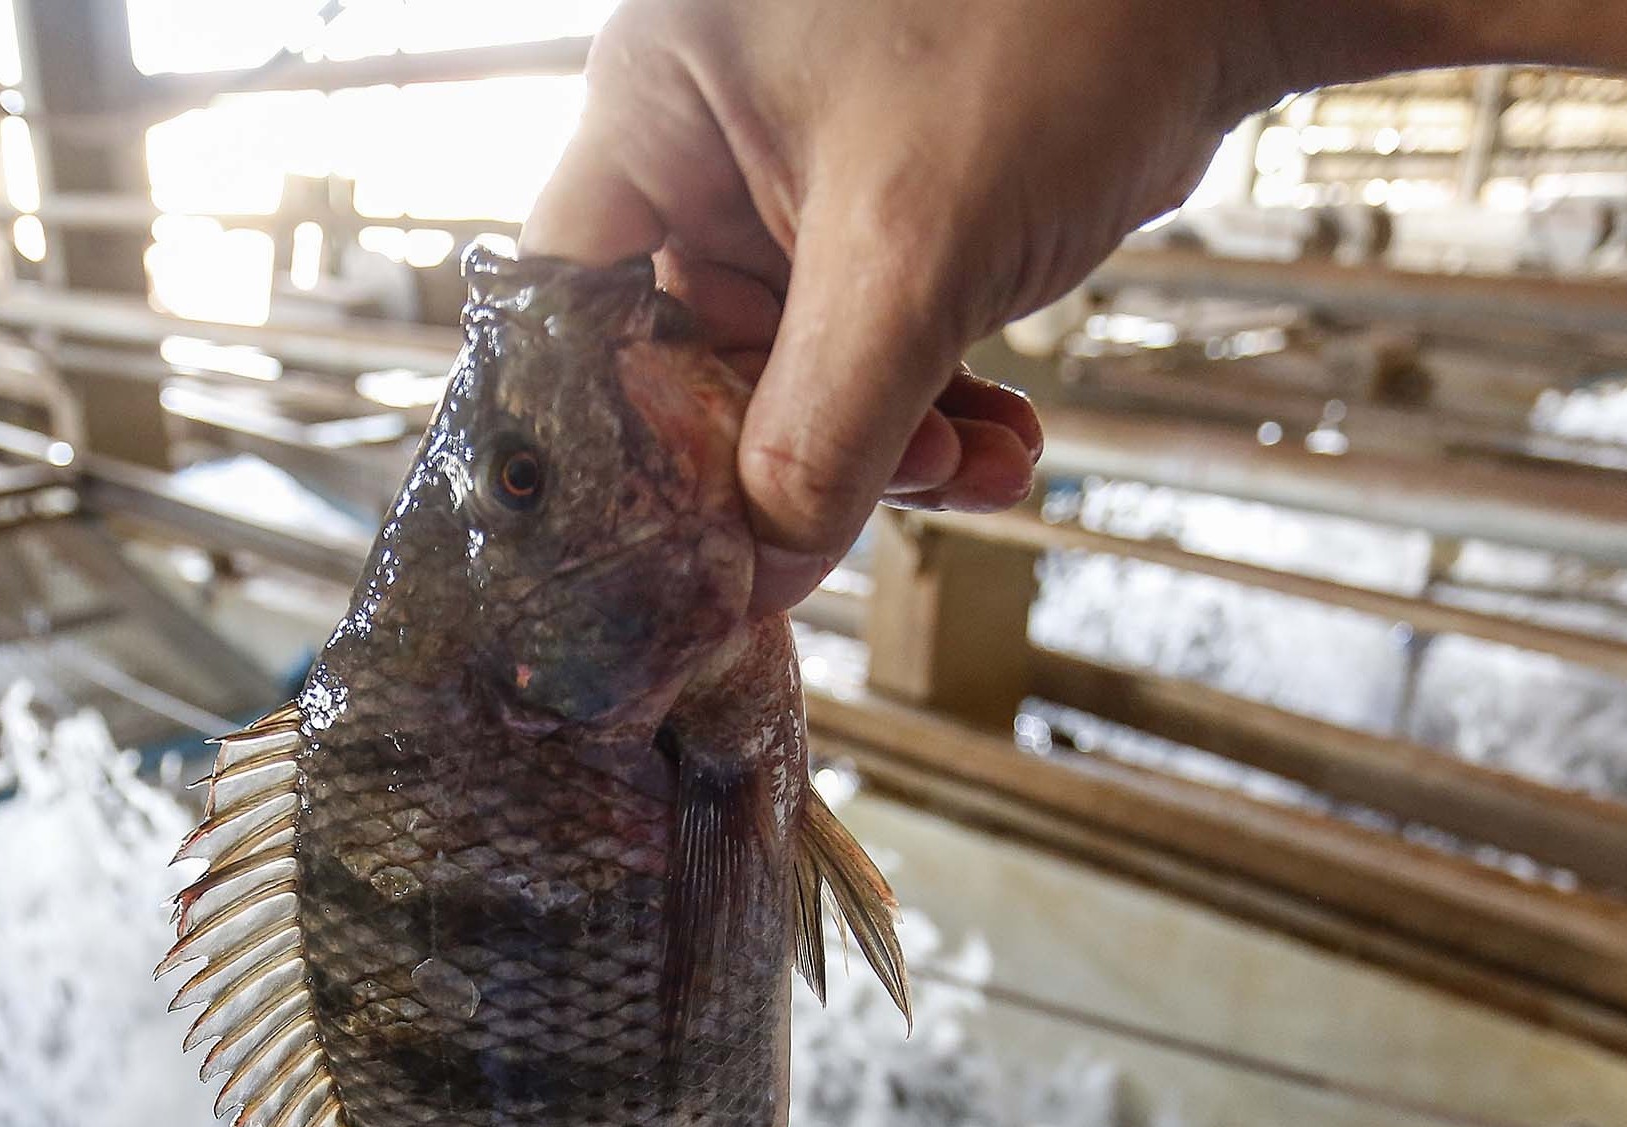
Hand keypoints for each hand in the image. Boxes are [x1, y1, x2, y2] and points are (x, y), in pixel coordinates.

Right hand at [524, 0, 1299, 612]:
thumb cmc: (1052, 35)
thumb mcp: (912, 255)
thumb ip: (817, 434)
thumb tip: (758, 573)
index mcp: (657, 101)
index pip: (574, 302)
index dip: (618, 431)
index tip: (683, 532)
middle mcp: (707, 134)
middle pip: (690, 355)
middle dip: (794, 447)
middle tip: (888, 488)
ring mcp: (797, 174)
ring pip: (795, 366)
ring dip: (883, 445)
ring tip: (969, 472)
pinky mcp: (886, 207)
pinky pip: (873, 341)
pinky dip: (933, 407)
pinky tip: (1001, 446)